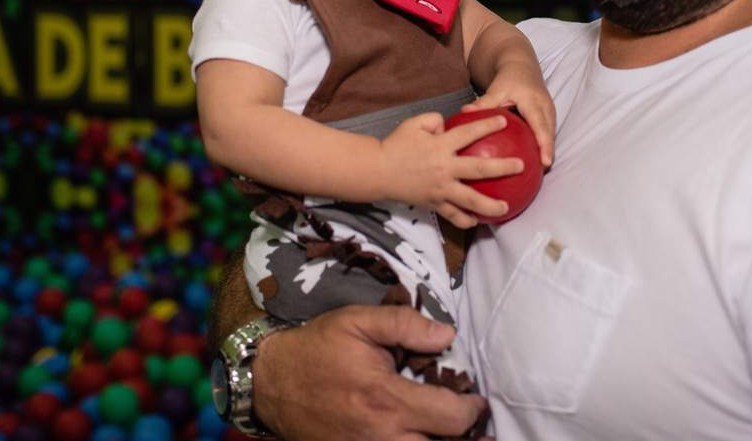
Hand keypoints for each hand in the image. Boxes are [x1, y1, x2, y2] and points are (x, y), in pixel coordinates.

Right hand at [253, 305, 488, 440]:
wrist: (271, 381)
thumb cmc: (317, 348)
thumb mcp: (356, 321)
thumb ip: (404, 323)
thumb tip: (447, 334)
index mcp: (386, 398)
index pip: (450, 418)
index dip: (472, 410)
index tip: (476, 401)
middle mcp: (381, 435)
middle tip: (480, 431)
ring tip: (458, 439)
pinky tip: (420, 439)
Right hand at [378, 111, 523, 227]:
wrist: (377, 171)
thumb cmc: (395, 145)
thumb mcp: (413, 124)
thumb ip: (434, 120)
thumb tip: (449, 124)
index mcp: (440, 146)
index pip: (469, 133)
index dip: (487, 125)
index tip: (504, 120)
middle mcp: (444, 168)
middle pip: (479, 169)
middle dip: (503, 167)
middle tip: (521, 166)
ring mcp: (440, 189)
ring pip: (470, 200)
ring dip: (491, 205)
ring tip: (507, 208)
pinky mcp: (433, 203)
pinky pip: (452, 215)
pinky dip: (465, 220)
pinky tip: (476, 222)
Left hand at [463, 59, 555, 169]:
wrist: (522, 67)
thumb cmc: (508, 78)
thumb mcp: (496, 88)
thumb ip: (483, 102)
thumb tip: (465, 111)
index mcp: (534, 102)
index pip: (541, 126)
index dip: (545, 145)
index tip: (545, 162)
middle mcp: (546, 108)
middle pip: (550, 134)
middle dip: (548, 153)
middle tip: (541, 173)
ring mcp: (549, 113)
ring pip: (549, 135)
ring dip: (546, 152)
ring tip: (537, 172)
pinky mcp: (547, 117)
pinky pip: (545, 134)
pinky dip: (541, 146)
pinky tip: (529, 161)